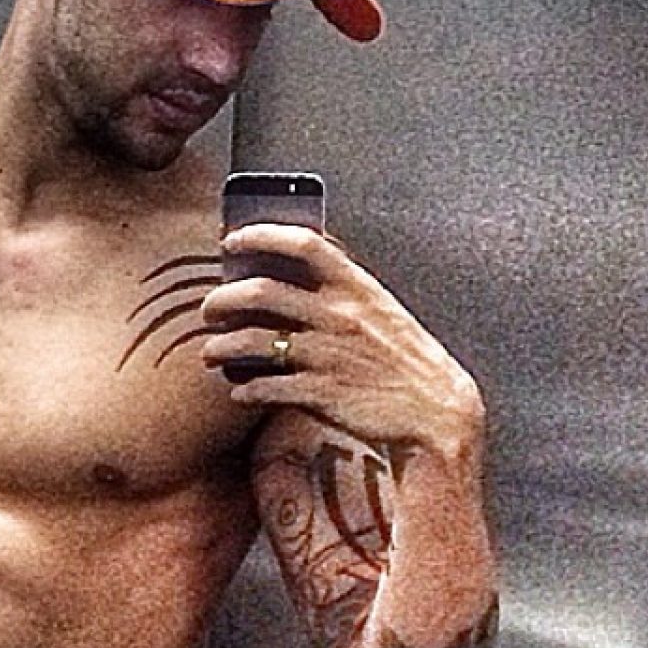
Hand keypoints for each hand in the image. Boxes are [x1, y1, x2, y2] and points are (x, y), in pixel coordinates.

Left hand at [201, 224, 483, 458]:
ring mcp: (328, 355)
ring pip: (253, 341)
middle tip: (210, 308)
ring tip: (211, 352)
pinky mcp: (322, 393)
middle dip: (222, 298)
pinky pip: (266, 387)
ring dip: (220, 346)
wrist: (437, 413)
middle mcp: (340, 316)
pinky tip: (239, 393)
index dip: (261, 235)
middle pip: (261, 291)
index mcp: (357, 288)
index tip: (232, 240)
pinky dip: (245, 390)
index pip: (305, 243)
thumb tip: (292, 272)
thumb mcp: (381, 310)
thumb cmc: (405, 360)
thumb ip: (342, 289)